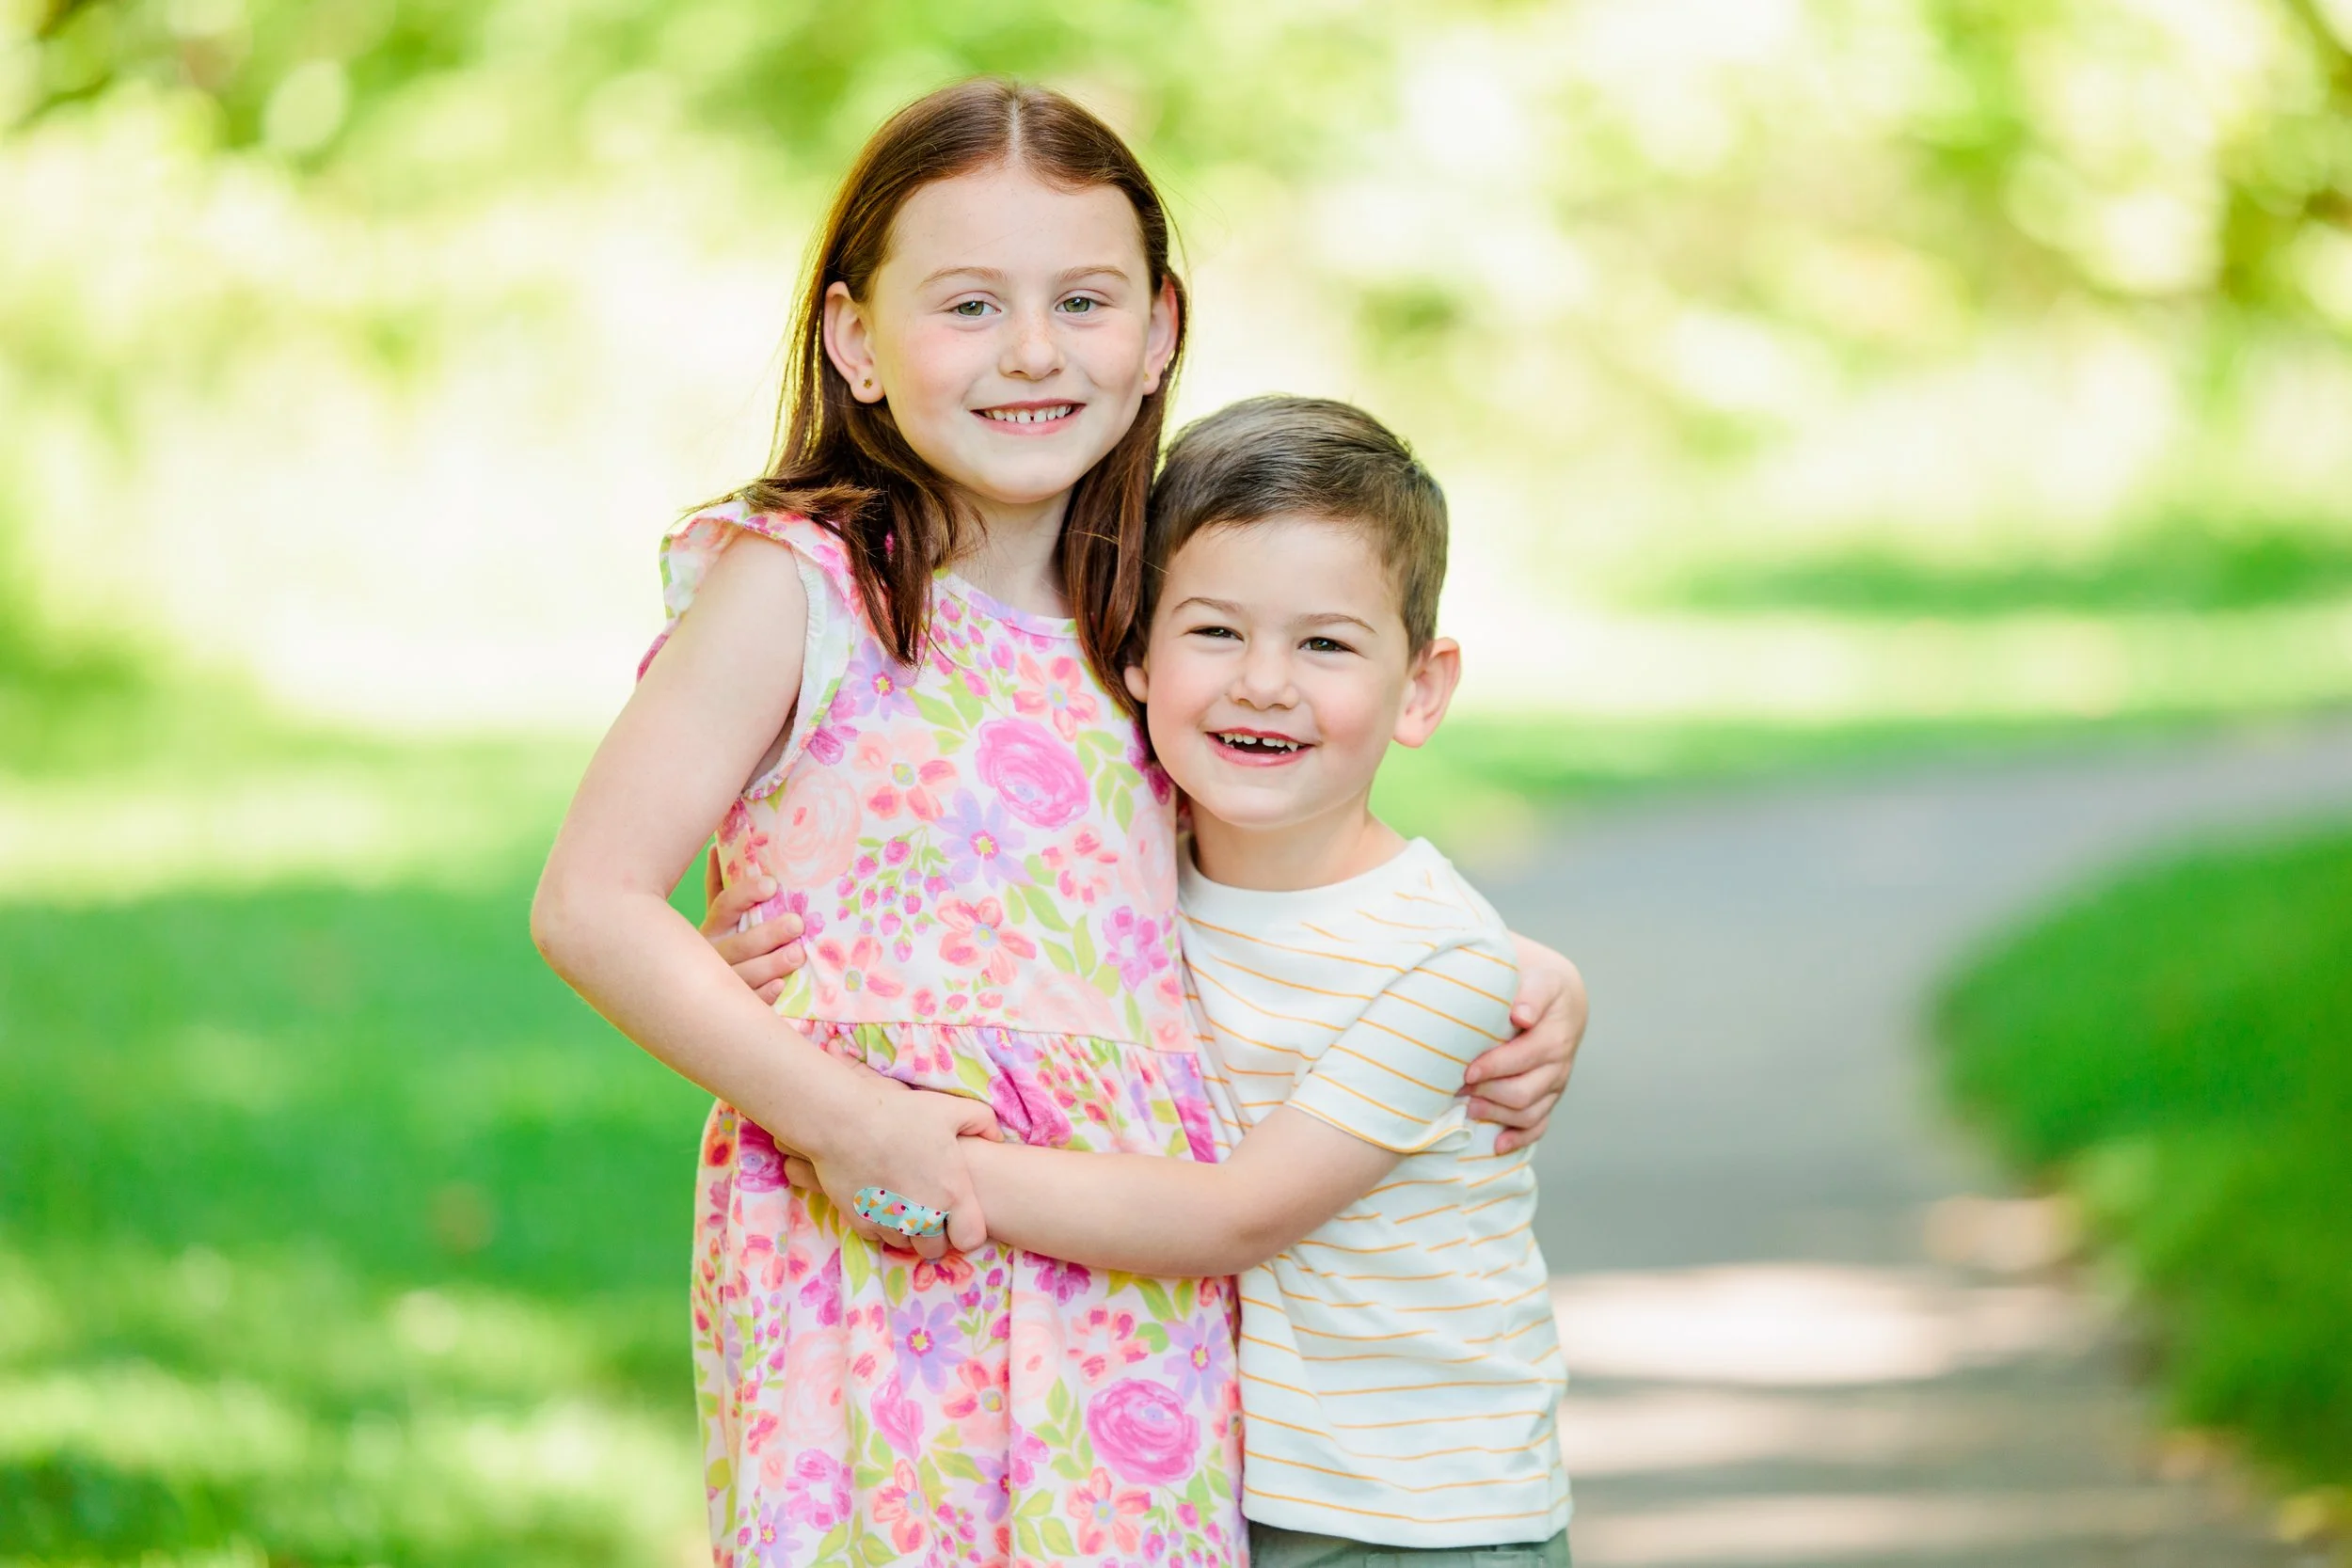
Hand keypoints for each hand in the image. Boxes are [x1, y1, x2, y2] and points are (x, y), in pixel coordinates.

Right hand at [700, 846, 806, 1003]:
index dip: (746, 893)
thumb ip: (720, 885)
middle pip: (738, 944)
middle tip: (797, 923)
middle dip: (768, 933)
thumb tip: (717, 847)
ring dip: (771, 964)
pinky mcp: (734, 1007)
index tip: (771, 885)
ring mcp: (722, 983)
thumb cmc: (723, 944)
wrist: (698, 997)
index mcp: (711, 928)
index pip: (724, 906)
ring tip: (797, 954)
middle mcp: (712, 956)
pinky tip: (780, 986)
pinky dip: (763, 995)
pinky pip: (748, 1003)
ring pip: (744, 975)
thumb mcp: (720, 917)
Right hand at [797, 1079, 1001, 1259]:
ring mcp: (889, 1224)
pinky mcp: (861, 1223)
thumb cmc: (901, 1114)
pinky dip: (881, 1224)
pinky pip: (878, 1236)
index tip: (958, 1213)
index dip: (967, 1229)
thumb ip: (983, 1122)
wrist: (843, 1122)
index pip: (971, 1240)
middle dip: (936, 1234)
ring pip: (906, 1245)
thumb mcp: (952, 1109)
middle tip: (929, 1207)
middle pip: (936, 1249)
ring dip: (908, 1231)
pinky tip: (881, 1198)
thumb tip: (996, 1137)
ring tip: (904, 1201)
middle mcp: (922, 1218)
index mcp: (951, 1195)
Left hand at [1462, 935, 1587, 1153]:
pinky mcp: (1549, 1097)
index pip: (1524, 1058)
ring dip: (1496, 1115)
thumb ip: (1532, 994)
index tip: (1466, 1068)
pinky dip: (1518, 1138)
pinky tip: (1496, 1144)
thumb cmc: (1539, 986)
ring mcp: (1555, 1084)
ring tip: (1468, 1109)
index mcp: (1555, 1035)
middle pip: (1523, 1092)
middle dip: (1488, 1094)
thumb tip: (1521, 1015)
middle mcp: (1558, 1064)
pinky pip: (1539, 1125)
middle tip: (1458, 1089)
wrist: (1560, 998)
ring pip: (1528, 1113)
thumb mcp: (1540, 980)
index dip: (1494, 1067)